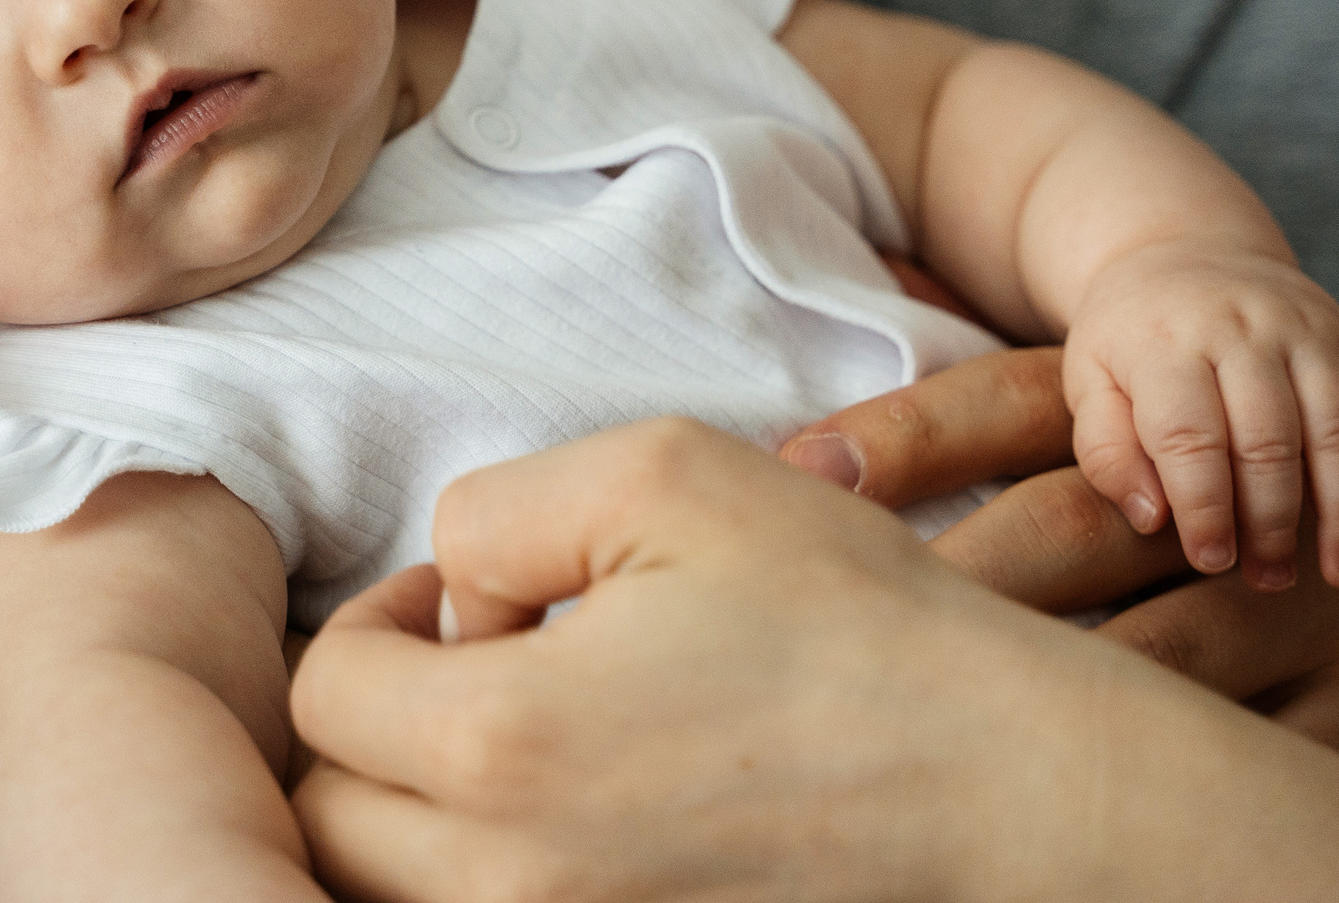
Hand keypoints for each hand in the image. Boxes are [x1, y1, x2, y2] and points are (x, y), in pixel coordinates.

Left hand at [291, 421, 1338, 902]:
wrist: (1014, 790)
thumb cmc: (857, 624)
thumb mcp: (669, 477)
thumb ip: (502, 506)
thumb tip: (453, 593)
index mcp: (497, 748)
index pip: (324, 694)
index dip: (386, 616)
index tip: (474, 592)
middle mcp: (508, 884)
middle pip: (328, 822)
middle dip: (377, 727)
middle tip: (488, 659)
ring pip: (396, 894)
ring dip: (419, 809)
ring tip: (535, 729)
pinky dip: (499, 867)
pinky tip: (591, 799)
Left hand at [783, 365, 1338, 900]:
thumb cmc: (1293, 513)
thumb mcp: (1198, 441)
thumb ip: (1040, 420)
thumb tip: (851, 364)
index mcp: (1172, 416)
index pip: (1011, 406)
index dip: (904, 439)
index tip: (794, 480)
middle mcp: (1233, 490)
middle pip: (1072, 522)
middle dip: (952, 575)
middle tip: (833, 635)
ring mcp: (1310, 603)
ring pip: (1158, 647)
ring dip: (1049, 691)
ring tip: (929, 742)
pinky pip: (1259, 760)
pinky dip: (1176, 789)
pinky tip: (1075, 826)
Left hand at [1061, 242, 1338, 588]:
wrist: (1177, 248)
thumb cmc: (1129, 337)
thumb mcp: (1090, 379)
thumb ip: (1107, 446)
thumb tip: (1154, 520)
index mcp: (1167, 341)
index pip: (1192, 437)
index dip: (1205, 507)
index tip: (1212, 560)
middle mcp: (1244, 329)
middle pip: (1270, 439)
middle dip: (1273, 520)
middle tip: (1269, 580)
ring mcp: (1306, 331)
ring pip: (1337, 428)